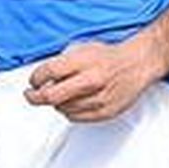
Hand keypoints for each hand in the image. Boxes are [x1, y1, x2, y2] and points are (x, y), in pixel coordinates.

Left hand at [24, 39, 163, 121]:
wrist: (138, 64)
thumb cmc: (110, 57)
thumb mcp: (83, 50)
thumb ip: (62, 64)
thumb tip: (42, 79)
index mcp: (85, 61)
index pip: (49, 72)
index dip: (35, 78)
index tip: (32, 81)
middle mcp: (91, 80)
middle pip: (51, 96)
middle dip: (35, 97)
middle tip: (30, 95)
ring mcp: (98, 99)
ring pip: (62, 108)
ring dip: (56, 102)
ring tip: (63, 93)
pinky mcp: (105, 112)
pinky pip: (75, 117)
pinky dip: (69, 111)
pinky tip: (74, 101)